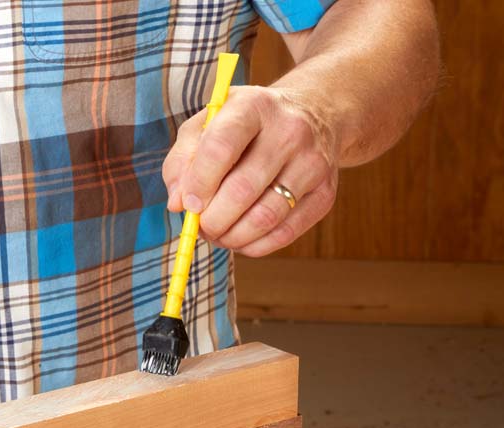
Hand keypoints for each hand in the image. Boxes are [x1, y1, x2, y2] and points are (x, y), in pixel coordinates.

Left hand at [162, 85, 339, 256]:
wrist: (312, 114)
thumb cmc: (244, 126)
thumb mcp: (207, 125)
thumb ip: (182, 161)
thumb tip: (177, 204)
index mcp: (253, 107)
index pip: (221, 147)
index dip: (199, 183)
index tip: (187, 205)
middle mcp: (290, 131)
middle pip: (243, 190)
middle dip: (212, 219)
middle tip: (200, 226)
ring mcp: (313, 163)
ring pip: (265, 217)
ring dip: (231, 237)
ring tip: (217, 233)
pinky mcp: (325, 193)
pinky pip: (285, 233)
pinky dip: (254, 245)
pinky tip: (240, 238)